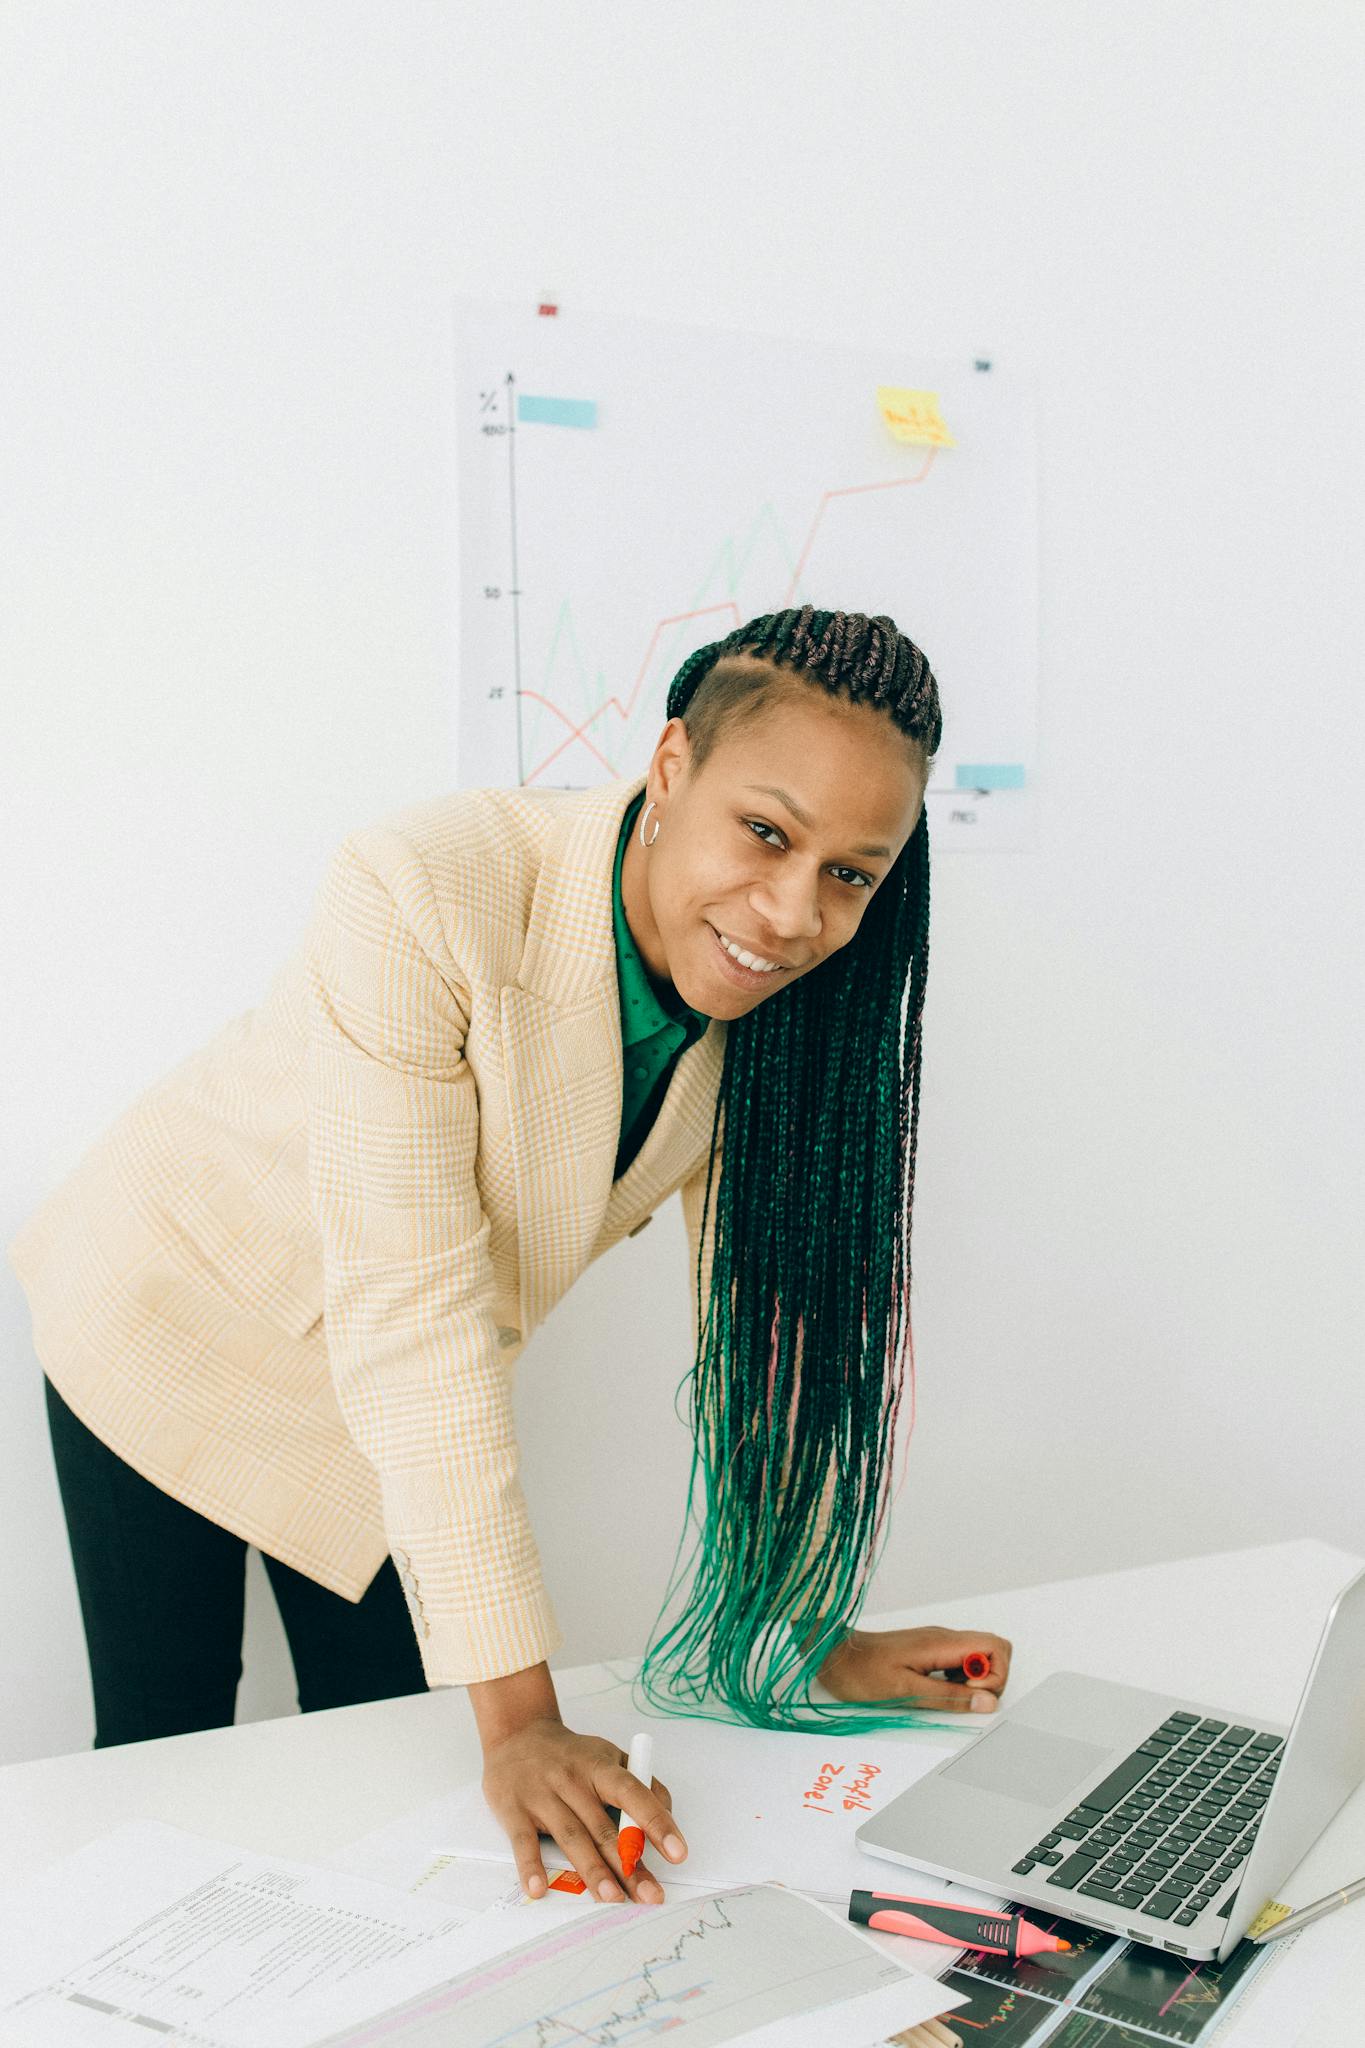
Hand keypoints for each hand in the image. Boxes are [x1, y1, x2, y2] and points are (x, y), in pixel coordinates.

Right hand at [481, 1717, 687, 1904]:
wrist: (517, 1733)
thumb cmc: (571, 1755)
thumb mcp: (608, 1756)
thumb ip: (640, 1782)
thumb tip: (666, 1816)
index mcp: (600, 1766)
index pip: (633, 1793)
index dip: (656, 1822)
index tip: (677, 1852)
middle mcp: (572, 1780)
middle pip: (604, 1827)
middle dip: (629, 1865)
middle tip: (649, 1895)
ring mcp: (542, 1795)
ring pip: (571, 1837)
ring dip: (593, 1871)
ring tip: (612, 1898)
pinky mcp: (514, 1810)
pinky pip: (524, 1842)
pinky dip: (531, 1866)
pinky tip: (538, 1888)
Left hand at [817, 1626, 1012, 1712]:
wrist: (834, 1656)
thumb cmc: (863, 1673)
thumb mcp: (906, 1691)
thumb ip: (949, 1697)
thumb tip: (988, 1703)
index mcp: (942, 1643)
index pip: (996, 1647)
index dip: (994, 1675)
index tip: (969, 1692)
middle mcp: (944, 1638)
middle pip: (993, 1650)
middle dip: (990, 1679)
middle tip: (962, 1696)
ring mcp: (937, 1643)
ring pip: (978, 1656)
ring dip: (975, 1681)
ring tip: (945, 1694)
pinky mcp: (928, 1651)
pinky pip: (959, 1662)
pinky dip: (960, 1679)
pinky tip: (937, 1690)